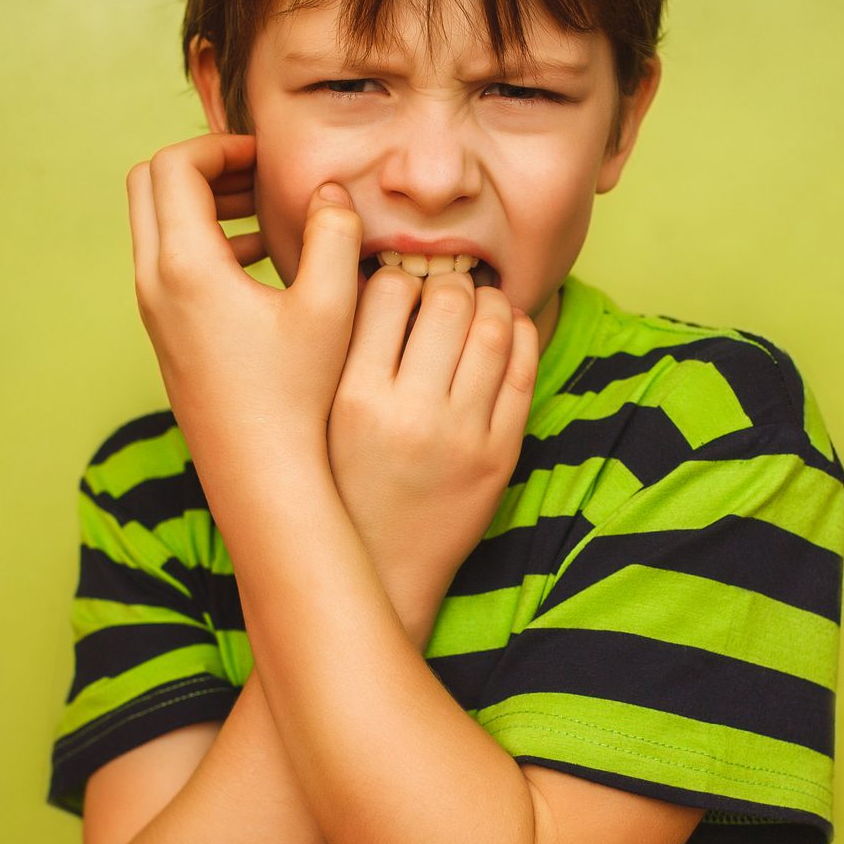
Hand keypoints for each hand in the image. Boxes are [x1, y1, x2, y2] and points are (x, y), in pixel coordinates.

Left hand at [126, 135, 361, 512]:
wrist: (261, 474)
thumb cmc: (297, 396)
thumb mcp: (330, 306)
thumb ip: (334, 234)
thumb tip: (329, 191)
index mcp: (187, 267)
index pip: (175, 166)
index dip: (219, 146)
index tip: (265, 156)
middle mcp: (155, 285)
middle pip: (150, 187)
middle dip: (201, 168)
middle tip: (256, 175)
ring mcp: (154, 313)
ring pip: (156, 227)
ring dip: (203, 206)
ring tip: (263, 213)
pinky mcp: (164, 336)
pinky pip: (168, 265)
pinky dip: (203, 245)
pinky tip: (260, 264)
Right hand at [327, 264, 539, 624]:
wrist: (382, 570)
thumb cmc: (340, 484)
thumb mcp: (320, 417)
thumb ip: (339, 351)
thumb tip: (366, 273)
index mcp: (353, 398)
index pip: (386, 290)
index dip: (396, 276)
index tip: (399, 288)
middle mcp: (409, 415)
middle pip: (447, 301)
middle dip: (449, 281)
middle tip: (446, 287)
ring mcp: (462, 436)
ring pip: (492, 329)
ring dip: (490, 301)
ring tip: (478, 301)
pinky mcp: (500, 456)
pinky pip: (523, 372)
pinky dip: (520, 336)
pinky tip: (506, 329)